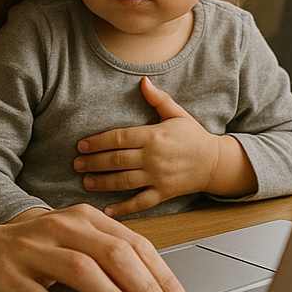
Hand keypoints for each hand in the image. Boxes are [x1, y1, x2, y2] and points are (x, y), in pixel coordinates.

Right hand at [0, 203, 190, 291]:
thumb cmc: (26, 251)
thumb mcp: (70, 242)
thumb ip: (107, 255)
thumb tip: (156, 288)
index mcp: (82, 217)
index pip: (133, 244)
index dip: (161, 275)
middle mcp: (60, 227)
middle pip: (113, 254)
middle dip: (146, 288)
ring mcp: (32, 250)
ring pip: (81, 270)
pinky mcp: (6, 274)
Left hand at [74, 77, 256, 215]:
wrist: (215, 162)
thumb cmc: (193, 136)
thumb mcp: (177, 113)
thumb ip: (158, 99)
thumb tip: (143, 80)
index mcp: (154, 136)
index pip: (120, 138)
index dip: (98, 142)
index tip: (82, 145)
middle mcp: (154, 157)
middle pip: (117, 160)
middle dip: (94, 162)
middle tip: (76, 163)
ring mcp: (158, 177)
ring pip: (125, 182)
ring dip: (103, 183)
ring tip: (86, 181)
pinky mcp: (163, 193)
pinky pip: (141, 203)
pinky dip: (124, 208)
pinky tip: (107, 210)